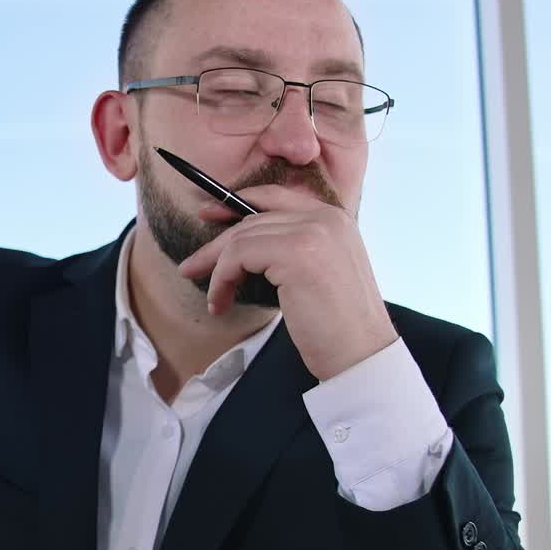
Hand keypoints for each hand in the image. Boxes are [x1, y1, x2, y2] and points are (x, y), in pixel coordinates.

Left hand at [176, 183, 397, 380]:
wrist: (360, 353)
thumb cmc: (337, 325)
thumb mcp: (317, 273)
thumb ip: (292, 248)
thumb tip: (245, 241)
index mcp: (334, 218)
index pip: (276, 196)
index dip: (238, 203)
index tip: (209, 214)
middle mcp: (325, 217)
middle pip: (253, 219)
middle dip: (217, 244)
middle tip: (190, 265)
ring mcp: (312, 232)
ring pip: (241, 238)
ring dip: (217, 269)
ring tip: (213, 298)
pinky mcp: (295, 252)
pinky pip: (238, 256)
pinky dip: (221, 279)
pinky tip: (220, 302)